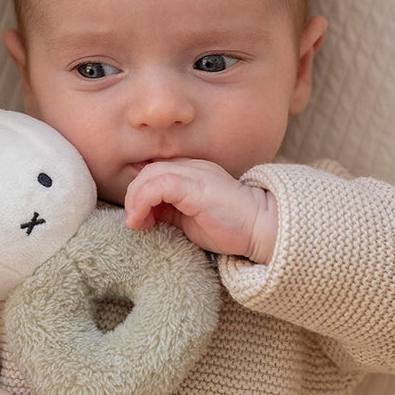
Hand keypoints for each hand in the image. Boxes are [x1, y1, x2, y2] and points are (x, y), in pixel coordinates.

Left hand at [124, 159, 277, 263]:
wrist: (261, 227)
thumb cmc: (230, 227)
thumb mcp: (190, 219)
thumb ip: (170, 211)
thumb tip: (145, 214)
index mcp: (191, 172)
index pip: (154, 172)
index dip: (139, 193)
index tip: (140, 219)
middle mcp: (191, 167)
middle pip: (147, 171)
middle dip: (133, 197)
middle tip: (135, 222)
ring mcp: (194, 174)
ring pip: (149, 175)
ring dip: (135, 201)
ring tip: (137, 223)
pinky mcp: (195, 186)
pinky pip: (159, 185)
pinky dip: (143, 202)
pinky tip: (143, 220)